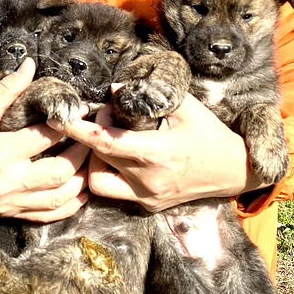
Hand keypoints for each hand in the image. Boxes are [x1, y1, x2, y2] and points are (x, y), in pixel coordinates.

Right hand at [0, 59, 89, 222]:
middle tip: (90, 137)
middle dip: (82, 154)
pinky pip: (47, 216)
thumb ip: (7, 89)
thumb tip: (30, 64)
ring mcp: (10, 202)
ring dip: (80, 181)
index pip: (46, 136)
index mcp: (1, 152)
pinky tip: (79, 191)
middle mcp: (8, 181)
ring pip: (59, 198)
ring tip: (90, 162)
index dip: (67, 122)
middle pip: (61, 171)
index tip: (80, 111)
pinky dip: (69, 205)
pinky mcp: (10, 214)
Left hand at [48, 92, 265, 212]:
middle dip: (91, 134)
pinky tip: (119, 155)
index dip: (79, 130)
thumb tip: (114, 88)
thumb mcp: (184, 106)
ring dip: (95, 160)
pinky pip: (114, 191)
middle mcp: (148, 181)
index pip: (106, 143)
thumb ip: (148, 95)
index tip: (59, 117)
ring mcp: (146, 196)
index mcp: (158, 154)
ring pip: (98, 182)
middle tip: (106, 114)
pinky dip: (108, 172)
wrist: (234, 170)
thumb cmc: (209, 133)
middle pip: (97, 159)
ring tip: (109, 139)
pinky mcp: (147, 205)